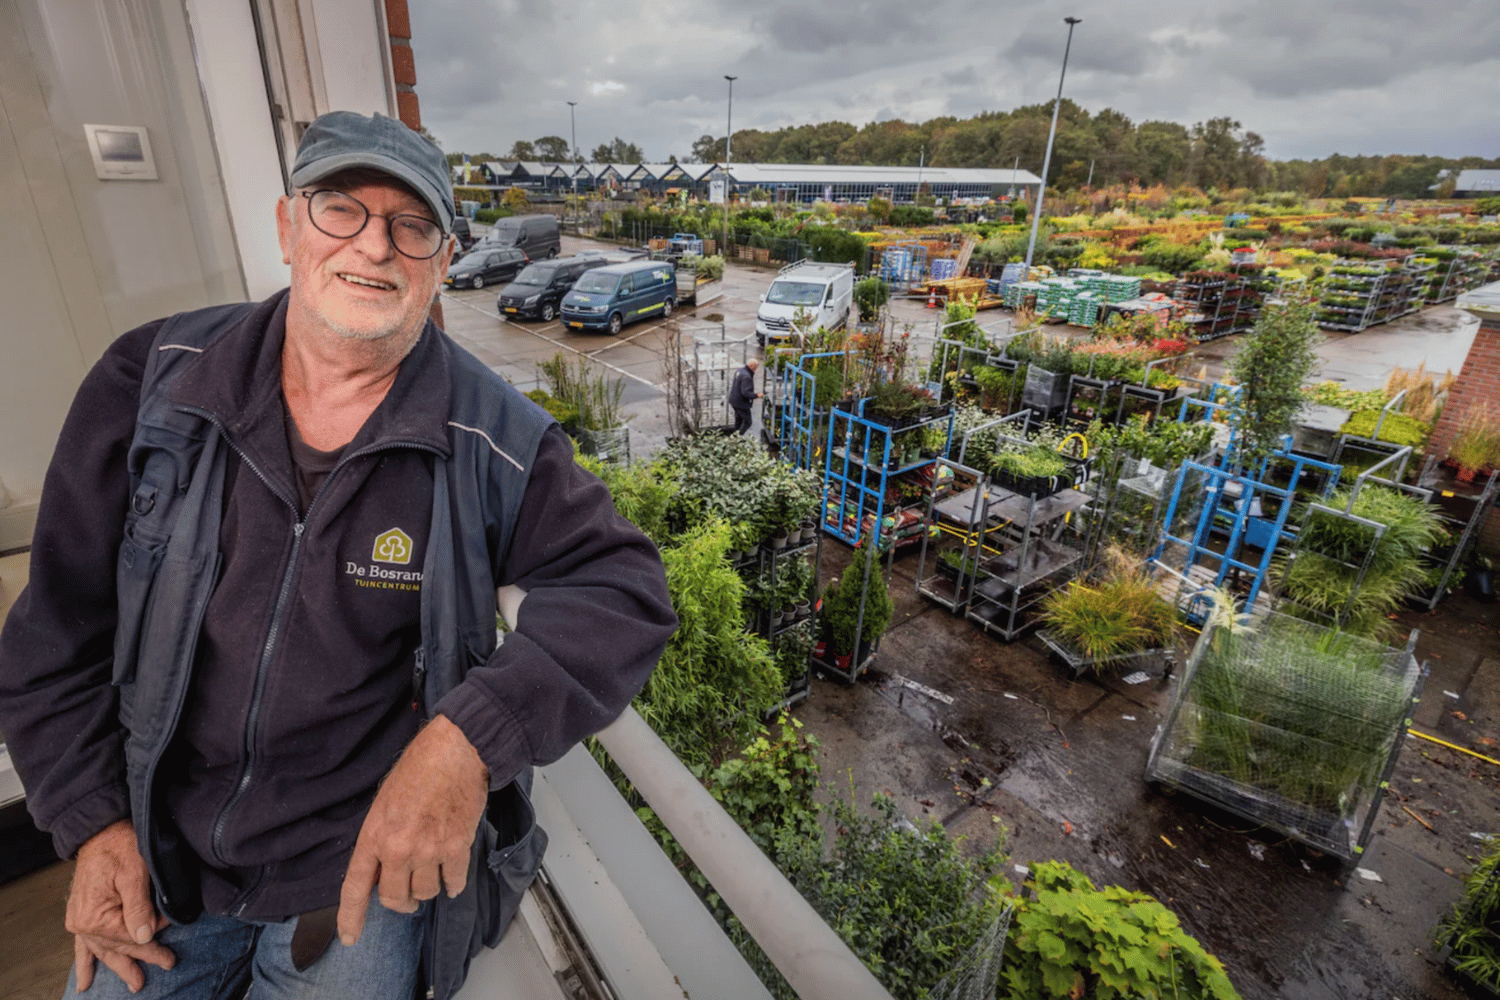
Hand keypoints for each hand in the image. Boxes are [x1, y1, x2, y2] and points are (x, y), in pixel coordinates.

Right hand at [66, 819, 173, 992]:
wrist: (101, 829)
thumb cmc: (120, 844)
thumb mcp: (135, 873)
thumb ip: (139, 908)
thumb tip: (145, 937)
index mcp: (95, 917)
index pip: (130, 938)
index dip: (153, 936)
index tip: (172, 928)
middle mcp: (82, 923)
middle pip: (118, 947)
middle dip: (142, 959)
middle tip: (167, 964)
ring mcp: (80, 920)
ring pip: (103, 950)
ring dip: (119, 966)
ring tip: (134, 984)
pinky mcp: (82, 913)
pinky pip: (83, 945)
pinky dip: (86, 961)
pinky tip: (85, 980)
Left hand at [337, 715, 488, 945]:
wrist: (456, 751)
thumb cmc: (421, 767)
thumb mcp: (384, 802)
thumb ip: (381, 838)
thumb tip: (385, 867)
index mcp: (374, 835)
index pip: (356, 886)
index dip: (351, 916)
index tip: (350, 937)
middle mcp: (399, 848)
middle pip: (395, 898)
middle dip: (401, 901)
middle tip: (407, 896)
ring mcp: (429, 850)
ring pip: (426, 893)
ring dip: (428, 889)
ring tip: (431, 873)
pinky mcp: (457, 847)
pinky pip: (454, 882)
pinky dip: (454, 884)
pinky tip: (452, 879)